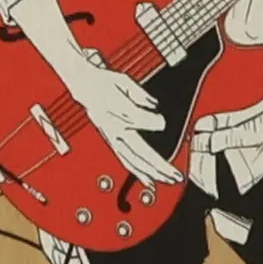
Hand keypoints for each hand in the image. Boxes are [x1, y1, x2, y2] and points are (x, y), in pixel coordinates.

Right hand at [61, 50, 180, 188]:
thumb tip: (153, 104)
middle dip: (158, 165)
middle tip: (176, 174)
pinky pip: (127, 162)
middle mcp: (114, 129)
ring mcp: (114, 139)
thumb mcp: (123, 81)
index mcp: (116, 111)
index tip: (163, 122)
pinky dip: (139, 173)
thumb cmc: (105, 83)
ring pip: (134, 161)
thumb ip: (139, 94)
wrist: (86, 89)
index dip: (151, 122)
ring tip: (169, 180)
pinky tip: (150, 181)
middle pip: (139, 151)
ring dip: (152, 173)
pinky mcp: (114, 144)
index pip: (136, 121)